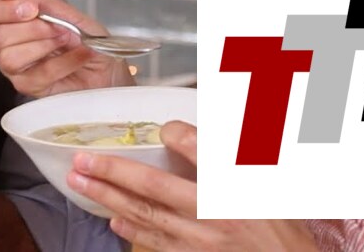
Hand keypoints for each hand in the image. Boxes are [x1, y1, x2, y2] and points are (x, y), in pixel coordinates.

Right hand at [0, 0, 132, 96]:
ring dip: (43, 46)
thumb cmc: (92, 43)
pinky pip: (35, 76)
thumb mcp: (71, 14)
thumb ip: (41, 0)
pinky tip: (78, 57)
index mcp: (15, 22)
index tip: (31, 8)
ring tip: (67, 42)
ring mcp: (18, 70)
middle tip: (59, 28)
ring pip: (8, 58)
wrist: (112, 72)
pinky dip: (62, 63)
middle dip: (33, 29)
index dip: (2, 9)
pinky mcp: (31, 90)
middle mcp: (10, 46)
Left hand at [67, 121, 317, 250]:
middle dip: (114, 171)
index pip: (200, 149)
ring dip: (110, 197)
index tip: (164, 126)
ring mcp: (202, 240)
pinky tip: (112, 219)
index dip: (176, 133)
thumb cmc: (282, 224)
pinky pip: (156, 242)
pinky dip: (131, 229)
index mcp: (237, 184)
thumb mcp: (270, 178)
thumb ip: (239, 148)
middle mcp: (216, 212)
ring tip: (81, 182)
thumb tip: (200, 125)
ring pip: (147, 215)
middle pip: (155, 187)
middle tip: (82, 158)